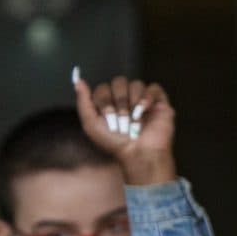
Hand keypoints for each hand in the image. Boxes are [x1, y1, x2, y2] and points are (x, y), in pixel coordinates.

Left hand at [73, 70, 175, 186]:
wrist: (138, 154)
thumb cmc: (115, 144)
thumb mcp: (91, 125)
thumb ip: (83, 103)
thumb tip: (78, 81)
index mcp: (109, 103)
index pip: (103, 87)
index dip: (104, 100)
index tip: (108, 117)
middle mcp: (125, 99)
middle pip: (119, 82)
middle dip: (119, 100)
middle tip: (122, 119)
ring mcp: (142, 100)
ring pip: (136, 83)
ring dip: (133, 101)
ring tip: (135, 119)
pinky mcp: (159, 103)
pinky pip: (154, 87)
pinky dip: (148, 96)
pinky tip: (145, 109)